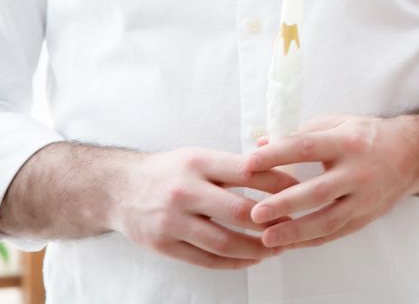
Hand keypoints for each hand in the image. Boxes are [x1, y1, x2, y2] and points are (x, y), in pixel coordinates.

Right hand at [112, 147, 296, 269]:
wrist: (118, 189)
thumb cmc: (169, 171)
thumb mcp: (199, 156)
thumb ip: (235, 165)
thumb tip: (281, 168)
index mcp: (199, 162)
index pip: (248, 172)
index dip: (280, 184)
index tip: (300, 191)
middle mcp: (185, 191)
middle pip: (239, 211)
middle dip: (271, 222)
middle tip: (293, 226)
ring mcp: (172, 221)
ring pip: (224, 242)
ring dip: (256, 249)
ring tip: (276, 248)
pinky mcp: (163, 245)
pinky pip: (206, 260)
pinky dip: (233, 263)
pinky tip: (251, 259)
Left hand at [245, 114, 418, 248]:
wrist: (412, 154)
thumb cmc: (367, 136)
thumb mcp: (338, 123)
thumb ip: (301, 132)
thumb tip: (261, 143)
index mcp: (346, 141)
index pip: (306, 147)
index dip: (276, 155)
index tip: (248, 163)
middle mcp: (357, 170)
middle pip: (317, 190)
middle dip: (284, 203)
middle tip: (255, 212)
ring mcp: (363, 197)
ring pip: (328, 220)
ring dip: (296, 231)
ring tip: (267, 238)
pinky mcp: (365, 217)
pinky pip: (335, 233)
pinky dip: (310, 240)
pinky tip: (288, 244)